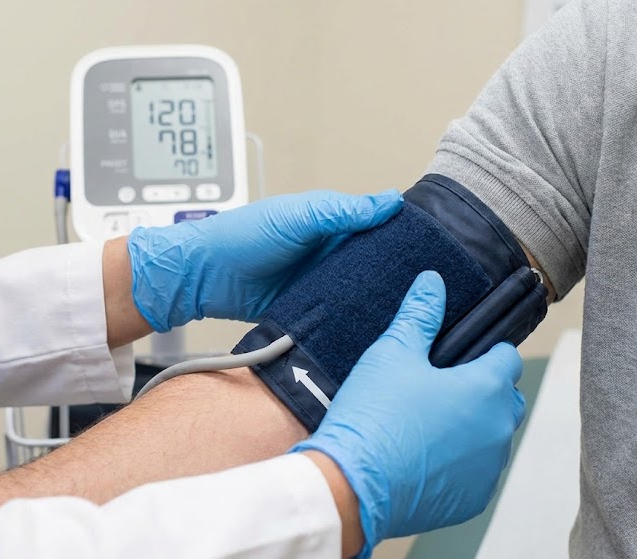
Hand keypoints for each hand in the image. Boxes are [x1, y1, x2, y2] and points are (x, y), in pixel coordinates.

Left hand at [126, 190, 402, 331]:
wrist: (202, 277)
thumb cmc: (242, 236)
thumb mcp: (297, 217)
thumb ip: (341, 211)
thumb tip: (390, 200)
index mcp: (330, 223)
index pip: (377, 227)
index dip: (402, 236)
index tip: (434, 248)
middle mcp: (328, 252)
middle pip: (373, 263)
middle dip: (395, 274)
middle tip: (426, 288)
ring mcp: (319, 282)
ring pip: (358, 291)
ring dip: (374, 299)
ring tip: (405, 312)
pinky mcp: (307, 309)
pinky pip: (336, 315)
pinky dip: (351, 320)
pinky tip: (372, 329)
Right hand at [293, 271, 525, 557]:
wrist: (352, 485)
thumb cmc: (374, 416)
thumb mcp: (392, 353)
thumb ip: (419, 315)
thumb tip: (432, 281)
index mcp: (486, 388)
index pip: (507, 358)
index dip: (484, 352)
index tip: (456, 357)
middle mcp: (498, 430)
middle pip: (505, 400)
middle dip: (481, 392)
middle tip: (436, 389)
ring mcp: (488, 470)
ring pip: (490, 439)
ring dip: (470, 430)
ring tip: (424, 426)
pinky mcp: (472, 500)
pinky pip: (474, 474)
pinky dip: (456, 465)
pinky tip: (420, 458)